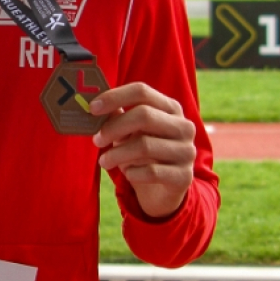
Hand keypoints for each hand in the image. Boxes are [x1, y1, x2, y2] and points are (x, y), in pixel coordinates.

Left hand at [91, 82, 196, 217]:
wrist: (164, 189)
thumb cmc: (143, 154)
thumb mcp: (130, 132)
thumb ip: (117, 116)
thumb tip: (93, 105)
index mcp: (170, 108)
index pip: (142, 91)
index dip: (115, 97)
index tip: (92, 108)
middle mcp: (183, 126)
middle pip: (144, 115)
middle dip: (114, 127)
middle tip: (97, 139)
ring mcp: (186, 151)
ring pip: (145, 145)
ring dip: (117, 154)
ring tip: (104, 161)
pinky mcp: (183, 176)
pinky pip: (151, 172)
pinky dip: (132, 173)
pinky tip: (128, 174)